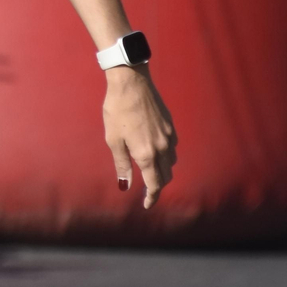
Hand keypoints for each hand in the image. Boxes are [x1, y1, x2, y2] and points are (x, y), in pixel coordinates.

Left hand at [103, 64, 176, 207]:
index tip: (146, 204)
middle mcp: (162, 147)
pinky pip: (172, 148)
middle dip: (157, 186)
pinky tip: (155, 151)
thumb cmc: (117, 110)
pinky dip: (166, 156)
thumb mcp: (113, 139)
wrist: (130, 82)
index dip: (151, 197)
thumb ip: (122, 163)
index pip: (155, 184)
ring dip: (163, 171)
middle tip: (146, 191)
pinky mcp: (170, 125)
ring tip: (150, 172)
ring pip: (171, 162)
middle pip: (166, 176)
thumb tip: (125, 184)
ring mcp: (169, 136)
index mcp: (146, 153)